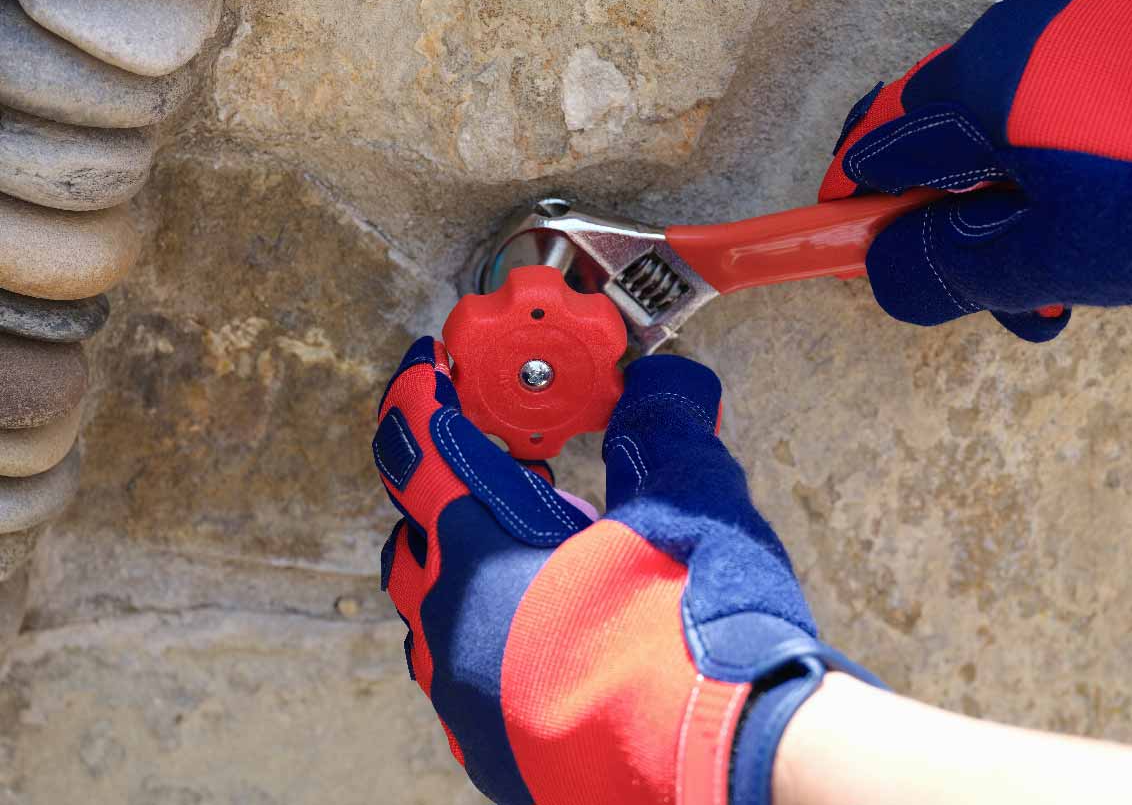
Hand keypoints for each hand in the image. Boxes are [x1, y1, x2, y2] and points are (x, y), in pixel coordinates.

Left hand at [372, 338, 875, 804]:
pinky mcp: (491, 755)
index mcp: (481, 553)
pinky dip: (494, 643)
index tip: (426, 369)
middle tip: (514, 474)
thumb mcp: (690, 503)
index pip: (421, 450)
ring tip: (545, 562)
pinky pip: (467, 683)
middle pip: (414, 540)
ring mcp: (465, 700)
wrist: (716, 763)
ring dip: (473, 576)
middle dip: (448, 498)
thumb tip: (662, 383)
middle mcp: (453, 626)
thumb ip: (662, 431)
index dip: (419, 398)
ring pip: (436, 618)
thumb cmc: (695, 635)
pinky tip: (556, 638)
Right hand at [821, 0, 1131, 340]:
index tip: (854, 248)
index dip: (855, 202)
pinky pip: (1087, 89)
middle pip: (957, 137)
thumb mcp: (1054, 256)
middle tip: (1019, 296)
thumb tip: (878, 272)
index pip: (876, 139)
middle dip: (975, 225)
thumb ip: (949, 268)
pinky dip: (1088, 152)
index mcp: (983, 81)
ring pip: (1027, 120)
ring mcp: (1094, 11)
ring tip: (1106, 267)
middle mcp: (1025, 27)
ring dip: (1042, 201)